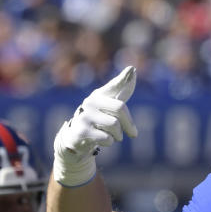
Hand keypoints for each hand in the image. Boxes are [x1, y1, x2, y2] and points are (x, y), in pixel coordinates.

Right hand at [53, 66, 137, 185]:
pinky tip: (102, 140)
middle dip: (129, 124)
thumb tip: (132, 69)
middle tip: (133, 133)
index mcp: (100, 94)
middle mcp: (91, 101)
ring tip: (113, 135)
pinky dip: (110, 142)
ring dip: (118, 135)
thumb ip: (122, 89)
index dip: (123, 79)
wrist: (77, 137)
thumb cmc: (100, 118)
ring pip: (114, 125)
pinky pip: (107, 138)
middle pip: (120, 108)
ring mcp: (84, 116)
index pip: (114, 86)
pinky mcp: (81, 131)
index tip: (132, 69)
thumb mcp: (110, 104)